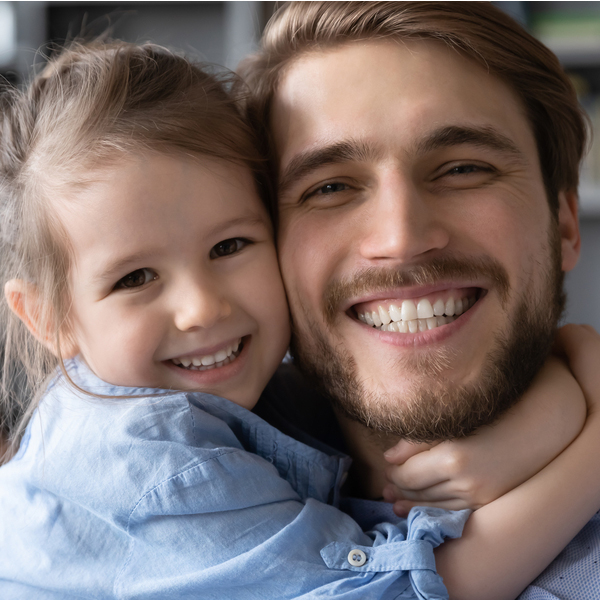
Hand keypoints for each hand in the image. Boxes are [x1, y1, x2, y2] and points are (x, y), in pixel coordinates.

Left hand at [382, 352, 585, 515]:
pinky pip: (453, 512)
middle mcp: (464, 482)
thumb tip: (388, 458)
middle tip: (385, 485)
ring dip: (412, 503)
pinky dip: (433, 511)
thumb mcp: (451, 422)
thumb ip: (416, 440)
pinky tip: (420, 509)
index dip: (392, 473)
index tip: (386, 466)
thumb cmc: (492, 414)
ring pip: (434, 506)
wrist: (541, 423)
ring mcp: (479, 496)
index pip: (407, 475)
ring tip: (394, 500)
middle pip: (418, 492)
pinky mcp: (489, 500)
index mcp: (451, 458)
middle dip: (398, 489)